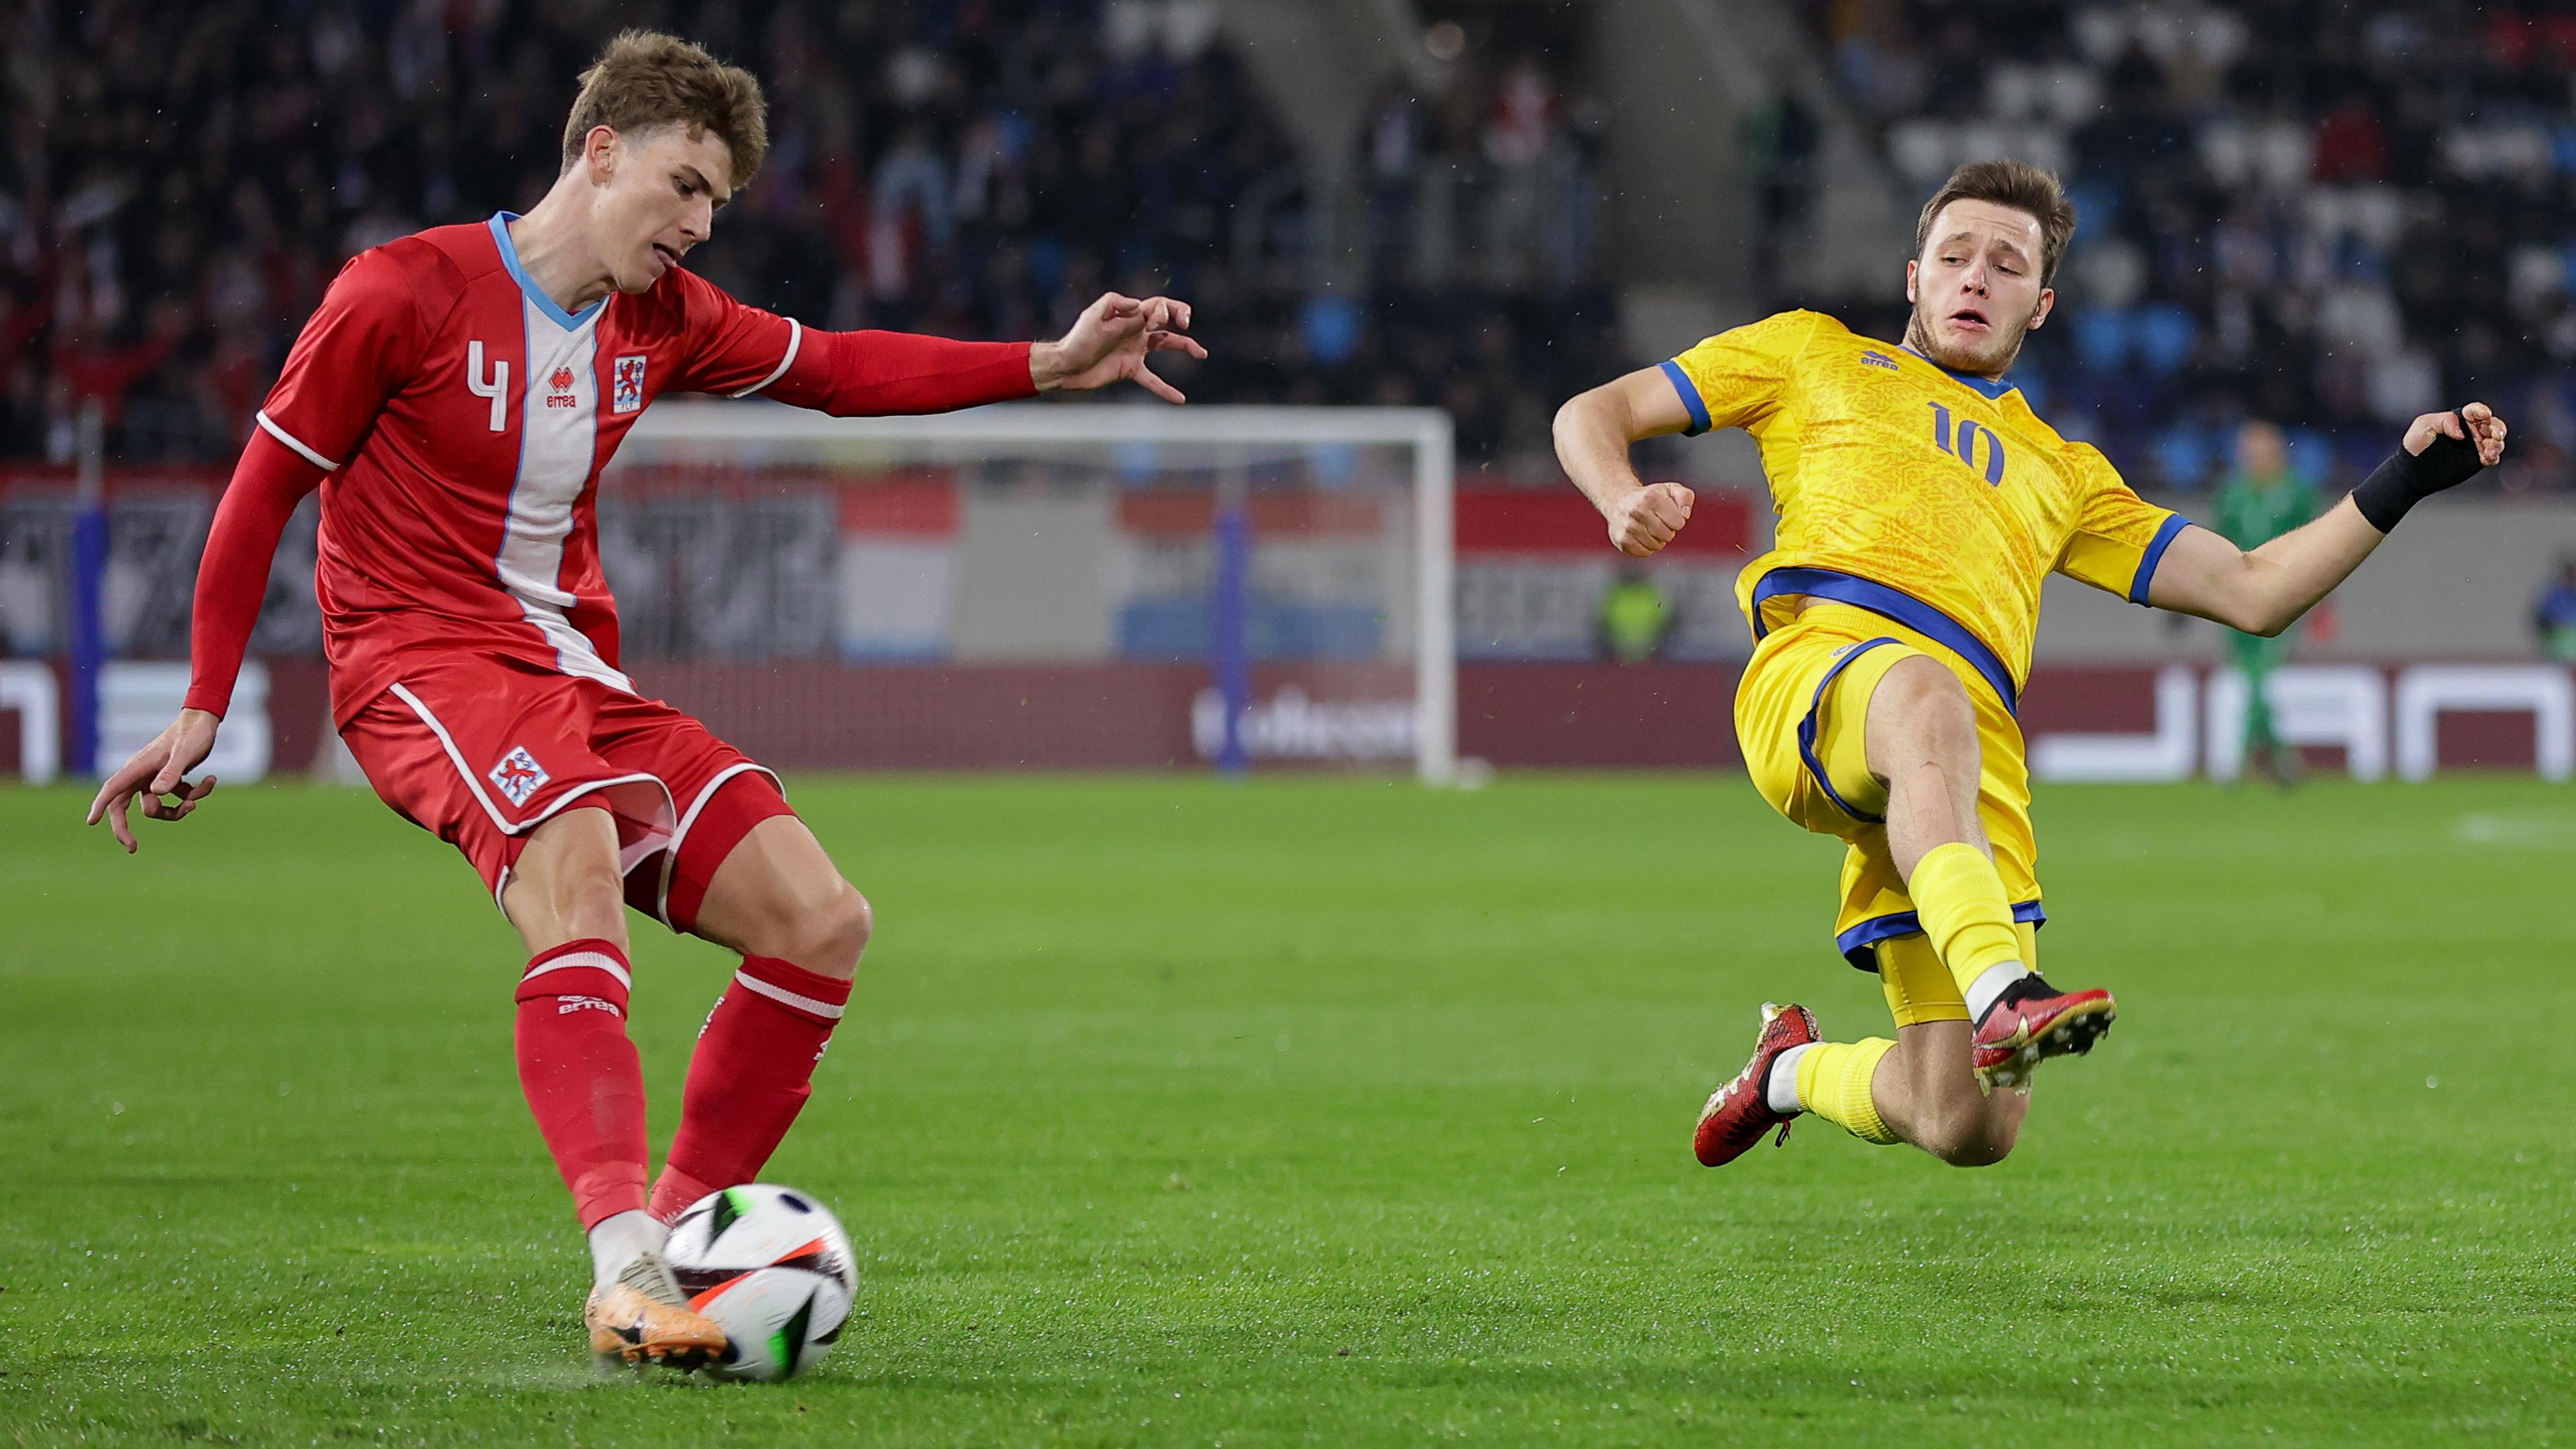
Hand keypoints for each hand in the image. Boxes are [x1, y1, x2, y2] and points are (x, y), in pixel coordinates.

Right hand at [85, 707, 220, 852]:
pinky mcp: (169, 779)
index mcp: (138, 767)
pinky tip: (211, 780)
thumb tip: (156, 793)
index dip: (100, 806)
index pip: (112, 789)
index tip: (91, 822)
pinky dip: (193, 795)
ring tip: (199, 797)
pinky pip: (177, 797)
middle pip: (123, 806)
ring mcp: (154, 778)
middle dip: (127, 827)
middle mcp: (141, 774)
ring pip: (157, 806)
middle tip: (133, 848)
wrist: (204, 722)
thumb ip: (171, 773)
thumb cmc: (192, 735)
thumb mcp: (184, 754)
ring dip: (179, 808)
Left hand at [1030, 293, 1207, 403]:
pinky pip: (1153, 379)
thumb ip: (1115, 304)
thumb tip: (1140, 305)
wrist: (1066, 366)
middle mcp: (1135, 330)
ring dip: (1185, 347)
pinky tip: (1180, 399)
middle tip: (1187, 324)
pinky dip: (1166, 389)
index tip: (1156, 322)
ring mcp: (1134, 350)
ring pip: (1166, 344)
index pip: (1157, 305)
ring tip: (1202, 353)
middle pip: (1166, 320)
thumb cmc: (1077, 338)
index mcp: (1129, 315)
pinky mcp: (1130, 369)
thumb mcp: (1093, 315)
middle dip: (1181, 316)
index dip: (1164, 310)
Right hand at [1606, 481, 1694, 556]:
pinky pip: (1644, 552)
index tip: (1669, 515)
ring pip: (1656, 545)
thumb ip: (1685, 497)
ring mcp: (1628, 526)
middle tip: (1659, 522)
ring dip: (1657, 540)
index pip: (1678, 523)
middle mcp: (1637, 510)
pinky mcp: (1621, 539)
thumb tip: (1685, 514)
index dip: (1677, 521)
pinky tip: (1642, 536)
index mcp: (1651, 497)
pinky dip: (1647, 548)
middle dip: (1667, 531)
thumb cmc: (1649, 497)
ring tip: (1649, 528)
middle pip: (1667, 535)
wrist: (1619, 501)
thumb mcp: (1671, 489)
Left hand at [2403, 401, 2506, 467]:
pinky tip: (2488, 458)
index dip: (2482, 411)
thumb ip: (2444, 421)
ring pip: (2496, 440)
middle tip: (2495, 435)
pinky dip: (2494, 457)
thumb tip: (2461, 433)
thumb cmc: (2414, 444)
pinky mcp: (2476, 460)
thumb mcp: (2424, 425)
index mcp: (2458, 419)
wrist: (2412, 470)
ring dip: (2497, 443)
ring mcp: (2474, 446)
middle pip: (2492, 424)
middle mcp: (2469, 431)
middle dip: (2497, 428)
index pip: (2475, 411)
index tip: (2485, 415)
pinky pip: (2492, 457)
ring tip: (2489, 450)